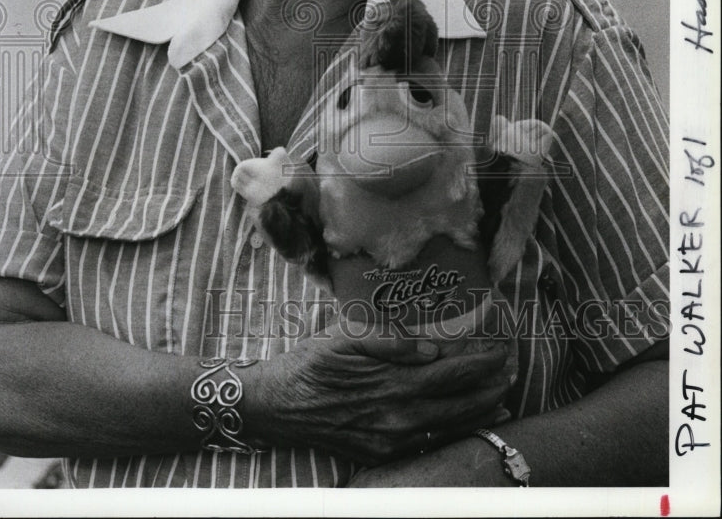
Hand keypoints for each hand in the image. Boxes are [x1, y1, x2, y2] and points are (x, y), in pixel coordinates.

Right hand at [241, 325, 511, 466]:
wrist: (277, 406)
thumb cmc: (312, 364)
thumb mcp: (346, 338)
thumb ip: (392, 341)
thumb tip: (434, 348)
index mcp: (390, 383)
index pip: (450, 371)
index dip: (480, 360)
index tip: (502, 346)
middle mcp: (396, 416)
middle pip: (458, 402)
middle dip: (490, 384)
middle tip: (513, 368)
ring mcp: (391, 440)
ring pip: (449, 426)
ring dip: (481, 409)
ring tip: (504, 393)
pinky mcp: (382, 453)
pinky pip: (430, 444)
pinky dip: (457, 431)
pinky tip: (472, 421)